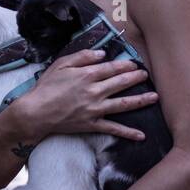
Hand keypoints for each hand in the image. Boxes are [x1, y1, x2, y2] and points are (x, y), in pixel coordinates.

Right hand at [14, 49, 155, 141]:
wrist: (36, 113)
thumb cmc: (46, 87)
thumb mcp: (61, 64)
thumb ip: (82, 56)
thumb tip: (102, 54)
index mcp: (87, 75)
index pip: (112, 68)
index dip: (125, 65)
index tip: (134, 63)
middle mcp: (95, 91)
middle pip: (121, 83)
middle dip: (136, 78)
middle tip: (146, 75)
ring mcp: (95, 109)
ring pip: (123, 104)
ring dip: (140, 100)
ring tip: (154, 97)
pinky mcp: (92, 124)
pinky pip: (113, 129)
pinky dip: (128, 133)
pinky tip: (141, 135)